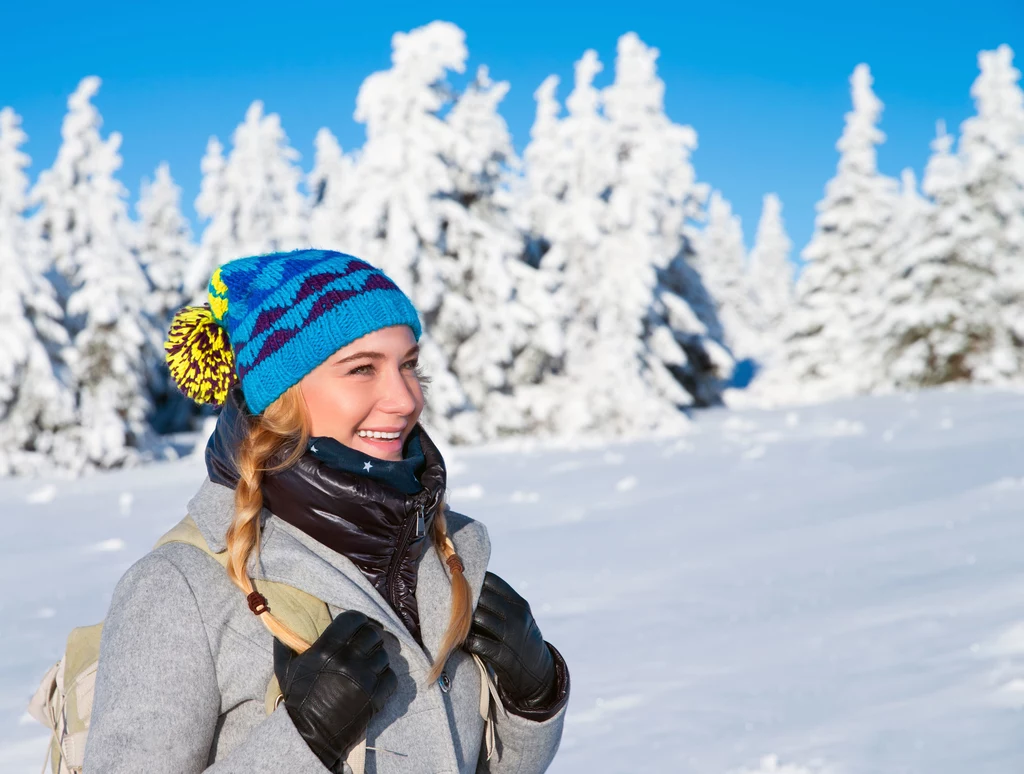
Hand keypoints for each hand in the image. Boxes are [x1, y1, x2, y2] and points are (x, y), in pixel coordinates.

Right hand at [274, 610, 396, 772]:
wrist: (309, 735)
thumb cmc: (297, 701)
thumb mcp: (285, 670)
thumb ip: (285, 646)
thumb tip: (277, 628)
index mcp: (326, 649)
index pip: (353, 619)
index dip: (357, 620)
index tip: (357, 626)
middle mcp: (348, 660)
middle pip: (373, 634)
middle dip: (370, 637)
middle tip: (364, 645)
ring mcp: (364, 678)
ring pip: (384, 655)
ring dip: (377, 658)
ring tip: (368, 665)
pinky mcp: (375, 696)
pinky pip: (391, 676)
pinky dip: (385, 677)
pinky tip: (374, 680)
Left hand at [464, 572, 558, 713]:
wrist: (539, 673)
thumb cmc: (521, 639)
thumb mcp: (520, 617)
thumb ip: (501, 604)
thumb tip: (468, 589)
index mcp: (520, 604)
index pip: (492, 582)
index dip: (474, 580)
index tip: (460, 583)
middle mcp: (517, 617)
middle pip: (483, 597)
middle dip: (466, 599)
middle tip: (452, 602)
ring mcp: (512, 637)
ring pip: (479, 618)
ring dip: (464, 620)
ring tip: (454, 621)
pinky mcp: (504, 657)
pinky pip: (478, 643)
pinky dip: (466, 641)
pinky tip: (461, 641)